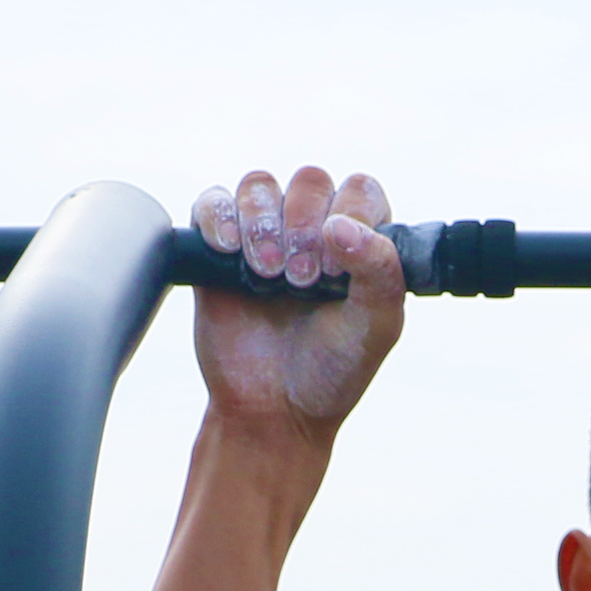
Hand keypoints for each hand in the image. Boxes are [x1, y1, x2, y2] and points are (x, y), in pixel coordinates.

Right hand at [190, 165, 404, 448]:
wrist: (274, 409)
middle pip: (309, 181)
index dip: (349, 218)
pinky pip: (212, 202)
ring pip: (260, 185)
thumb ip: (379, 271)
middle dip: (304, 225)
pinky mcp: (217, 248)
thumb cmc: (332, 369)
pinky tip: (229, 251)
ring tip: (268, 275)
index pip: (359, 191)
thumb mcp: (376, 326)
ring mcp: (263, 234)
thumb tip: (341, 224)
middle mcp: (312, 228)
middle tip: (302, 280)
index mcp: (360, 240)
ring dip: (263, 223)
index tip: (337, 270)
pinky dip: (218, 218)